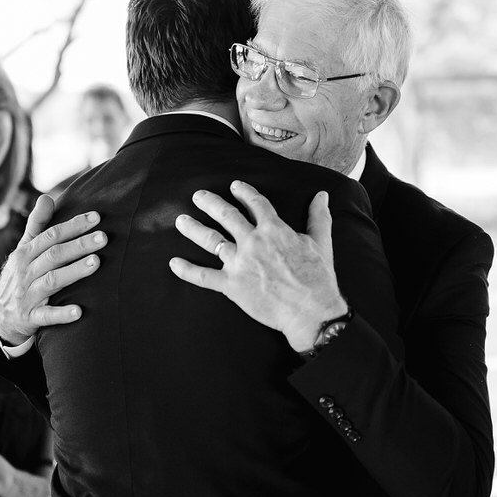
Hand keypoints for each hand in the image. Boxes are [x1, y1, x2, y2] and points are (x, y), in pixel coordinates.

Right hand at [0, 194, 105, 345]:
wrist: (1, 316)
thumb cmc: (20, 276)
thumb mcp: (24, 251)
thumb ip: (37, 225)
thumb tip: (46, 197)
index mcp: (25, 253)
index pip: (51, 235)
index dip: (73, 226)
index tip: (97, 217)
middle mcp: (26, 272)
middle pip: (54, 255)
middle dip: (79, 245)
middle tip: (104, 237)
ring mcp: (28, 296)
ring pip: (52, 281)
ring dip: (74, 272)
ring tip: (96, 263)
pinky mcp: (31, 318)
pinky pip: (47, 316)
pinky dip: (62, 314)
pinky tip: (79, 311)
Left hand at [170, 181, 348, 352]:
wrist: (310, 310)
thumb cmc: (318, 278)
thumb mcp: (321, 243)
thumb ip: (318, 217)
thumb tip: (322, 196)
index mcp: (274, 229)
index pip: (256, 203)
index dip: (244, 192)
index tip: (234, 186)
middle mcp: (252, 242)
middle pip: (226, 216)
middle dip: (210, 203)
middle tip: (198, 195)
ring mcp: (239, 263)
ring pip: (210, 240)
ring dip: (193, 228)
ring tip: (181, 220)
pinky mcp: (231, 285)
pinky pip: (204, 276)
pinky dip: (187, 270)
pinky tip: (174, 263)